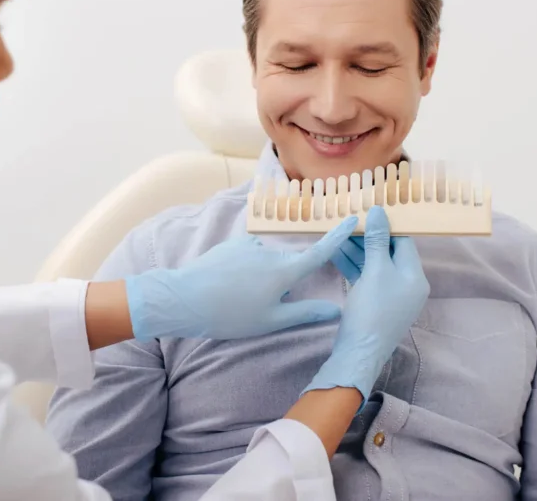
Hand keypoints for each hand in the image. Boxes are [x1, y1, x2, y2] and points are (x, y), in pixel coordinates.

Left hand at [126, 216, 357, 340]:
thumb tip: (337, 310)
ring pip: (266, 262)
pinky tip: (227, 286)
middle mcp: (270, 252)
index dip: (337, 235)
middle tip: (258, 306)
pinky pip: (247, 257)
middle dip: (281, 283)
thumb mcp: (271, 321)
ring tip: (238, 299)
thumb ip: (306, 313)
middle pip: (288, 264)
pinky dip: (244, 270)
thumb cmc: (231, 316)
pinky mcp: (231, 245)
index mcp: (285, 271)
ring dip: (261, 277)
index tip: (351, 217)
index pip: (319, 251)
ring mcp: (249, 246)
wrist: (185, 299)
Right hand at [305, 206, 429, 401]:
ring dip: (356, 249)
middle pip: (388, 251)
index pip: (404, 241)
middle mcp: (407, 284)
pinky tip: (334, 252)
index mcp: (415, 276)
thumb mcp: (375, 271)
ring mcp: (390, 294)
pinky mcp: (374, 302)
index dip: (386, 225)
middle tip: (348, 221)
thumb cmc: (372, 310)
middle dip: (367, 236)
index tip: (367, 211)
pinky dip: (352, 265)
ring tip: (337, 232)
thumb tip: (379, 211)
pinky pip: (366, 277)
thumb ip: (377, 240)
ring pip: (374, 264)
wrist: (358, 353)